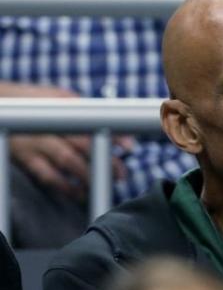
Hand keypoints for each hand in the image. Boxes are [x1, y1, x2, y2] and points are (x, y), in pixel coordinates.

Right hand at [0, 83, 130, 199]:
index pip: (94, 121)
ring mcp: (37, 142)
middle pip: (84, 144)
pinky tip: (79, 193)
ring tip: (108, 185)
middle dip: (107, 161)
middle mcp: (50, 123)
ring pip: (68, 162)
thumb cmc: (34, 101)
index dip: (114, 135)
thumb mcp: (58, 96)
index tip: (130, 147)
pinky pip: (47, 176)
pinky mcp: (25, 158)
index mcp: (62, 105)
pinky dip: (65, 186)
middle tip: (123, 174)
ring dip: (91, 175)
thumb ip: (83, 109)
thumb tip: (115, 124)